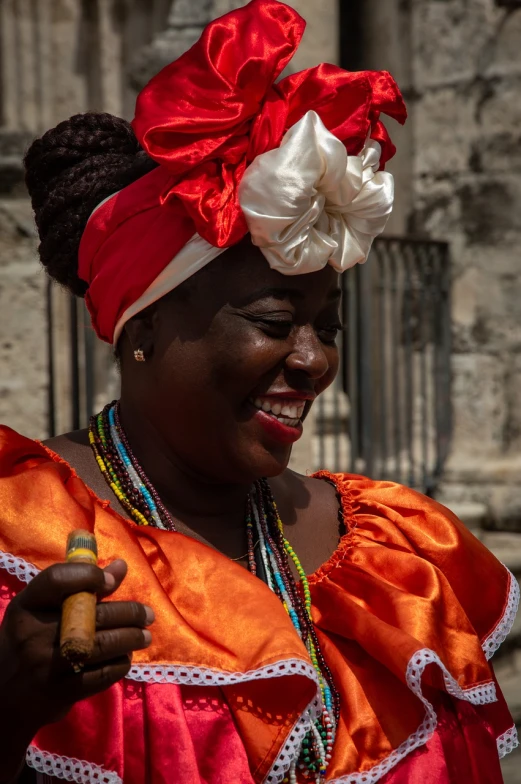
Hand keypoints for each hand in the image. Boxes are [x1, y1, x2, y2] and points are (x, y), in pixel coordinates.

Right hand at [0, 559, 152, 743]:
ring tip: (145, 635)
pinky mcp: (61, 692)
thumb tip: (120, 567)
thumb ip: (80, 586)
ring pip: (102, 645)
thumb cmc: (29, 640)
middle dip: (128, 613)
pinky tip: (126, 656)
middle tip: (147, 614)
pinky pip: (101, 674)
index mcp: (27, 606)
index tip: (110, 581)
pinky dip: (120, 663)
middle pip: (91, 615)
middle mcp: (34, 634)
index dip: (88, 575)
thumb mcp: (42, 609)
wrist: (5, 697)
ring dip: (131, 638)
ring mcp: (48, 666)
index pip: (58, 580)